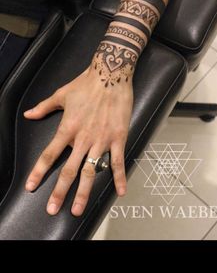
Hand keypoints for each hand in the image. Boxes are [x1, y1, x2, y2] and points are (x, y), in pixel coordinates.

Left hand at [24, 64, 132, 215]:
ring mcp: (101, 139)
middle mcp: (82, 137)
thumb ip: (44, 107)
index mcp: (67, 127)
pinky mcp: (118, 137)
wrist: (110, 75)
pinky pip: (117, 161)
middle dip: (60, 191)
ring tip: (78, 209)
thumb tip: (28, 114)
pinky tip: (120, 192)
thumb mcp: (61, 94)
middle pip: (69, 169)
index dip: (39, 171)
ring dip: (83, 192)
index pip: (49, 154)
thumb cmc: (85, 84)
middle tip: (52, 209)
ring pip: (90, 170)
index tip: (31, 186)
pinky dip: (119, 178)